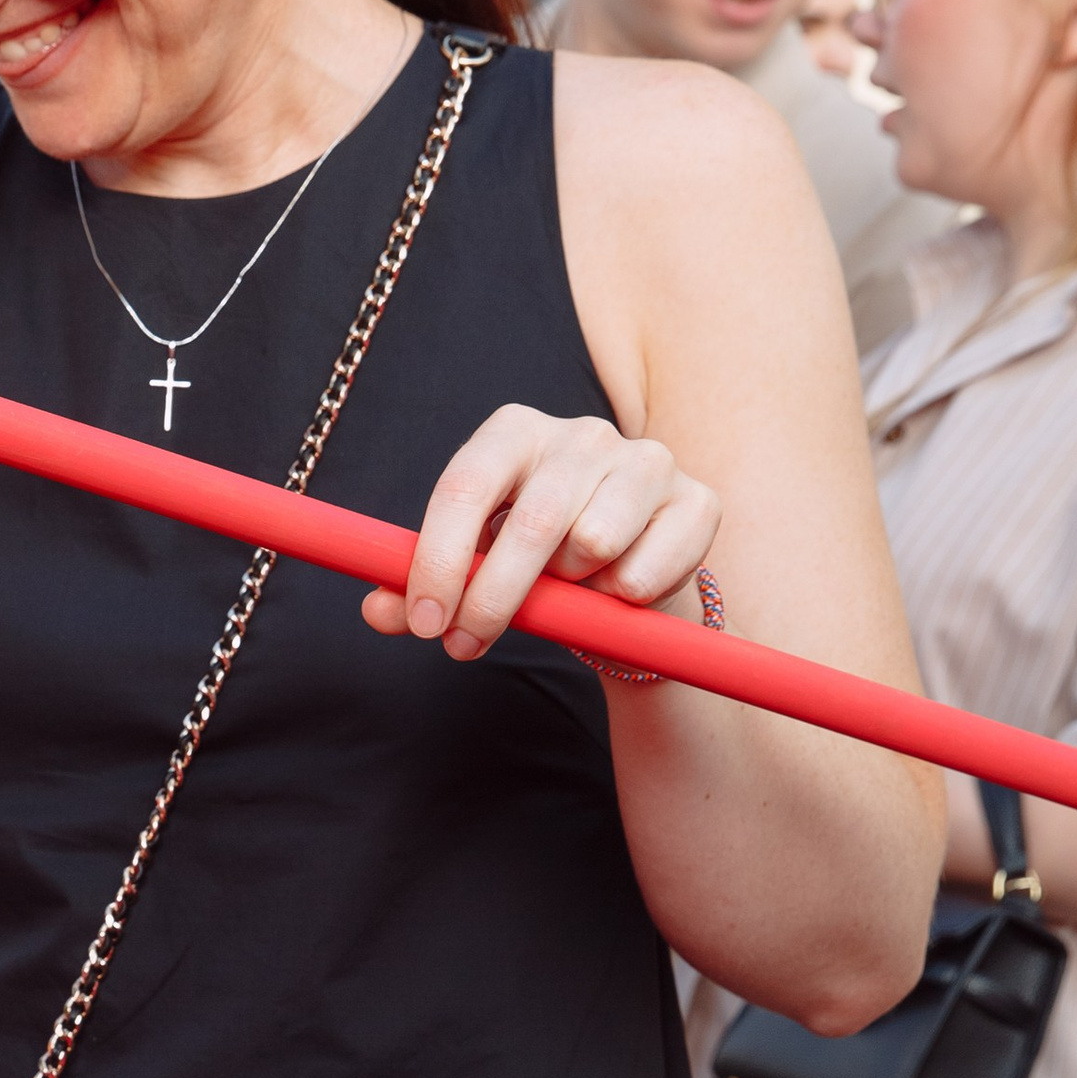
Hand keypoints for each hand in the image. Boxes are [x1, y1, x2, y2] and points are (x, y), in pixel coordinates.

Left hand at [362, 405, 719, 662]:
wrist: (632, 580)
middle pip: (530, 523)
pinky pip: (642, 574)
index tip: (425, 621)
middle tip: (465, 645)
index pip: (464, 486)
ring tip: (569, 586)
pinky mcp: (697, 501)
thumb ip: (426, 587)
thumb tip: (378, 610)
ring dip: (570, 588)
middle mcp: (583, 433)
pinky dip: (620, 602)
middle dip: (492, 598)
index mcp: (514, 432)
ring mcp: (647, 459)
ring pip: (592, 545)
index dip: (437, 560)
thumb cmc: (540, 564)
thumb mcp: (477, 568)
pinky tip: (618, 590)